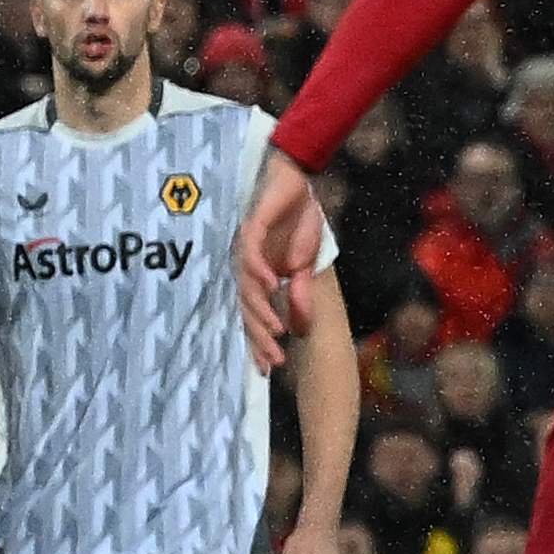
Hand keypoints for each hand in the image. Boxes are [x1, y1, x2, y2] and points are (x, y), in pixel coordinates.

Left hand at [233, 150, 321, 370]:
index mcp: (257, 277)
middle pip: (247, 308)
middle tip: (274, 359)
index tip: (268, 368)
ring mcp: (246, 249)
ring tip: (276, 330)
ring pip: (247, 287)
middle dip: (260, 335)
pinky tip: (272, 286)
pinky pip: (250, 254)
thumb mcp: (306, 263)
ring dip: (261, 309)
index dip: (259, 341)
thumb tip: (299, 322)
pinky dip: (259, 270)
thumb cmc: (299, 223)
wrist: (298, 185)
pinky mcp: (251, 228)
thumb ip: (299, 291)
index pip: (254, 314)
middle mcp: (246, 267)